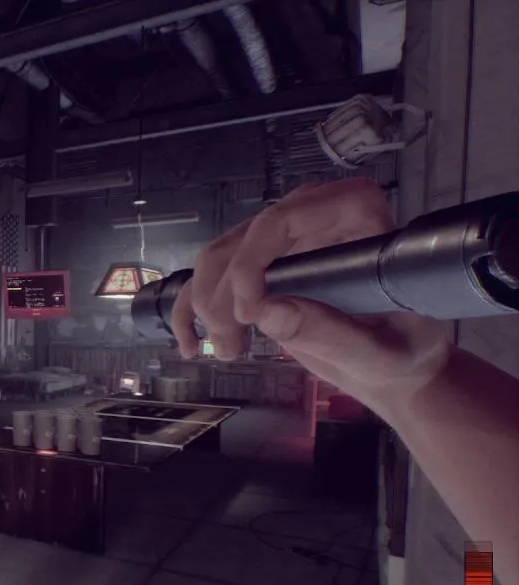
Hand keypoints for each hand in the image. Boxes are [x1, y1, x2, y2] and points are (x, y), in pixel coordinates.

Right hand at [170, 178, 451, 413]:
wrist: (394, 362)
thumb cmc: (402, 349)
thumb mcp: (378, 351)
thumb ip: (333, 333)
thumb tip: (269, 313)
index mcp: (354, 213)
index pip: (281, 220)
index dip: (251, 262)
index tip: (248, 314)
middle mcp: (311, 213)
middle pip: (241, 242)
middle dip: (224, 298)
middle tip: (231, 348)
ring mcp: (281, 238)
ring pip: (216, 259)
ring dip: (208, 309)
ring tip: (229, 351)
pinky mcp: (259, 264)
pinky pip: (208, 276)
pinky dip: (191, 311)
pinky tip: (191, 345)